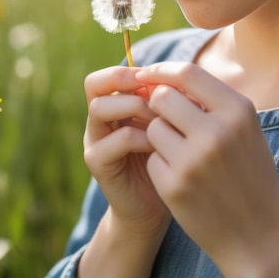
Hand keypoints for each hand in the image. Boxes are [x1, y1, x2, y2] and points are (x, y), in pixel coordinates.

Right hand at [83, 65, 170, 236]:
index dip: (132, 70)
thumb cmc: (168, 158)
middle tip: (155, 93)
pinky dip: (142, 135)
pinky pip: (117, 138)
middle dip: (126, 82)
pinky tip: (162, 144)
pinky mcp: (99, 163)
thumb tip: (184, 76)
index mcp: (114, 105)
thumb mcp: (171, 123)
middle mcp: (99, 120)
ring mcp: (95, 140)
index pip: (108, 75)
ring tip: (161, 117)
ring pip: (100, 107)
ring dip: (135, 106)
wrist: (155, 206)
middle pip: (95, 84)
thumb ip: (169, 101)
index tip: (161, 78)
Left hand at [136, 62, 278, 277]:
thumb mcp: (243, 128)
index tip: (149, 73)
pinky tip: (183, 179)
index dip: (163, 70)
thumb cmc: (249, 172)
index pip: (188, 72)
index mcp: (238, 111)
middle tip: (166, 118)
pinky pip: (152, 158)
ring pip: (154, 127)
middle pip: (162, 96)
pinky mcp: (175, 186)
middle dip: (158, 104)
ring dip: (160, 136)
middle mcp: (217, 131)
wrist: (260, 235)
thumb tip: (165, 76)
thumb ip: (210, 100)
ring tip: (182, 153)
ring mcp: (194, 160)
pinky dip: (161, 164)